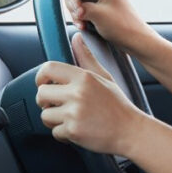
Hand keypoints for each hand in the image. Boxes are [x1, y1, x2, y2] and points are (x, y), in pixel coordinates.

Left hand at [36, 33, 143, 155]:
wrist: (130, 131)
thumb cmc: (117, 105)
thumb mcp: (105, 77)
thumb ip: (87, 58)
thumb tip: (77, 38)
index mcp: (84, 77)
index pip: (48, 68)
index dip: (41, 77)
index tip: (45, 84)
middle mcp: (77, 93)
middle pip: (41, 93)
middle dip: (46, 102)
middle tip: (58, 106)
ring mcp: (74, 112)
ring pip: (45, 115)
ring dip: (54, 120)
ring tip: (70, 119)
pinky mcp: (73, 130)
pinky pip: (54, 133)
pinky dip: (63, 134)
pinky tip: (77, 130)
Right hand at [65, 0, 156, 58]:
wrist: (137, 41)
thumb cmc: (121, 26)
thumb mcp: (96, 14)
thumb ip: (80, 6)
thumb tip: (71, 2)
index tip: (78, 11)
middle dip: (76, 9)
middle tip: (80, 20)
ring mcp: (107, 1)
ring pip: (83, 5)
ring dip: (80, 16)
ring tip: (83, 26)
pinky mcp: (106, 11)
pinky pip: (90, 12)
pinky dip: (85, 19)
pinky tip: (85, 27)